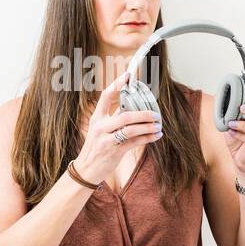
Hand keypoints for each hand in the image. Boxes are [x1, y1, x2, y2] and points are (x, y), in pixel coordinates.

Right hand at [73, 69, 162, 185]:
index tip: (129, 76)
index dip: (117, 84)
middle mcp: (101, 127)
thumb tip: (130, 105)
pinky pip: (134, 142)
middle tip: (155, 113)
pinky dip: (147, 138)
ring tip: (158, 125)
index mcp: (96, 118)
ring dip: (147, 127)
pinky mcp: (114, 151)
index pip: (106, 96)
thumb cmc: (96, 147)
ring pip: (131, 130)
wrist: (86, 169)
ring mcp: (107, 140)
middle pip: (125, 115)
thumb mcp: (99, 130)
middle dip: (143, 113)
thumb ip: (113, 118)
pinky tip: (156, 135)